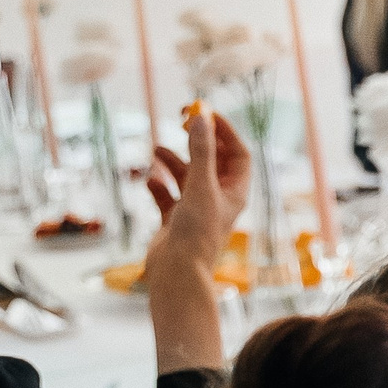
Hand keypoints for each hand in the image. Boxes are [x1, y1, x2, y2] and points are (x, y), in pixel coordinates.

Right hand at [143, 107, 251, 279]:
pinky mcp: (176, 222)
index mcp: (235, 192)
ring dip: (172, 161)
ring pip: (186, 176)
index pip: (238, 154)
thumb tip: (201, 117)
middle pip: (211, 161)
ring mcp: (197, 211)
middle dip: (196, 141)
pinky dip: (159, 186)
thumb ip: (201, 151)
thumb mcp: (200, 185)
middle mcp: (219, 200)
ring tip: (155, 150)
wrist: (177, 274)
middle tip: (179, 120)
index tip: (206, 113)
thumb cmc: (196, 233)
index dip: (225, 132)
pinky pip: (168, 196)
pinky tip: (149, 181)